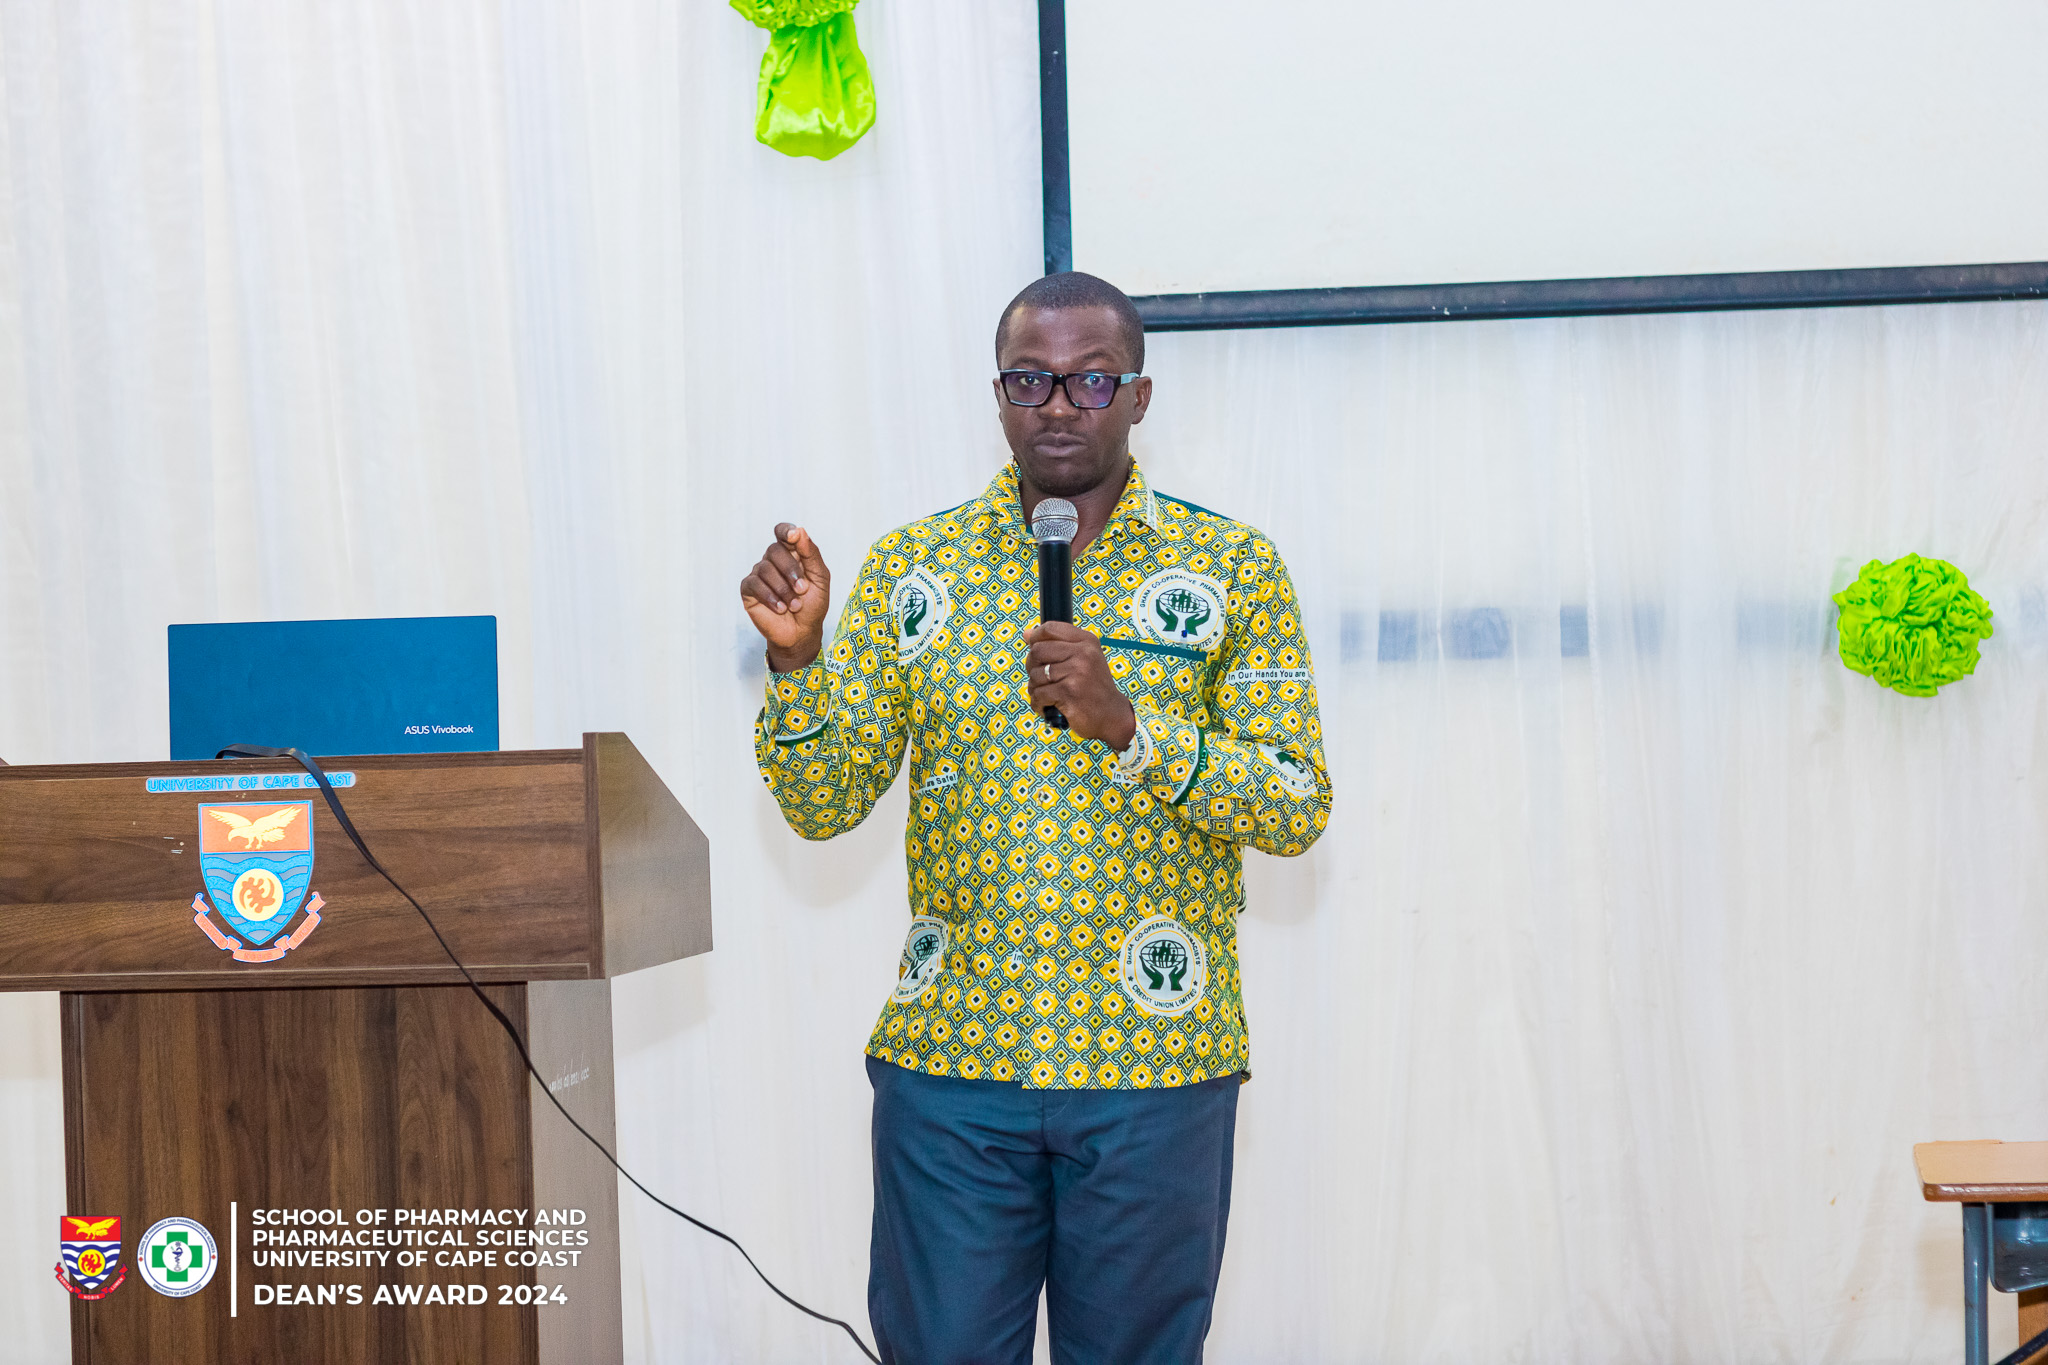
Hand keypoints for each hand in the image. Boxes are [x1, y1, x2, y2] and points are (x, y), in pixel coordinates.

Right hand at [741, 523, 831, 671]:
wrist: (801, 633)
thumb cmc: (812, 605)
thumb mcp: (820, 579)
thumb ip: (811, 554)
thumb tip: (800, 531)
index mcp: (792, 554)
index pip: (783, 532)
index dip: (785, 531)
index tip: (793, 536)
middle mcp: (773, 561)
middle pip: (774, 549)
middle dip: (790, 570)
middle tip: (802, 590)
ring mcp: (759, 574)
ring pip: (764, 568)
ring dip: (783, 589)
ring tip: (794, 605)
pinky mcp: (749, 590)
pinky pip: (754, 584)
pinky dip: (770, 597)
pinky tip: (780, 608)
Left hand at [1024, 623, 1136, 748]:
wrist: (1111, 715)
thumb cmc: (1092, 687)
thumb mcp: (1082, 659)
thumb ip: (1056, 644)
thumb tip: (1026, 633)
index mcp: (1086, 641)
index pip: (1050, 628)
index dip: (1035, 638)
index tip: (1034, 650)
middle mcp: (1083, 653)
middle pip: (1037, 651)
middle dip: (1031, 666)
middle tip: (1041, 679)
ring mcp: (1077, 672)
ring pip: (1035, 674)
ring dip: (1035, 688)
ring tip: (1047, 695)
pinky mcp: (1069, 692)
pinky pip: (1038, 694)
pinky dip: (1038, 703)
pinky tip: (1047, 706)